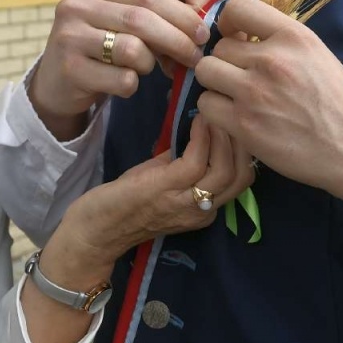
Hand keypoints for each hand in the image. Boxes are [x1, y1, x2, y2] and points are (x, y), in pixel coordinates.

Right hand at [28, 0, 211, 138]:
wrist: (55, 83)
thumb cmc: (98, 48)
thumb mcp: (117, 20)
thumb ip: (150, 13)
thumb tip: (202, 24)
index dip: (182, 14)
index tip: (203, 33)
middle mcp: (75, 5)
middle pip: (142, 19)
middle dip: (177, 40)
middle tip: (195, 57)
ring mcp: (69, 37)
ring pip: (134, 49)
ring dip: (150, 64)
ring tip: (144, 67)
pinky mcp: (69, 69)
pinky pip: (122, 79)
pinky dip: (132, 85)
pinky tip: (122, 83)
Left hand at [43, 119, 255, 283]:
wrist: (97, 229)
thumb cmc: (128, 203)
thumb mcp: (165, 182)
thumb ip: (184, 163)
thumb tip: (198, 134)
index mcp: (206, 209)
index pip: (241, 179)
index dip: (245, 148)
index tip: (235, 121)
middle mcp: (202, 210)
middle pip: (242, 176)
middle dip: (241, 141)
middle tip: (229, 113)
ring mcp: (186, 202)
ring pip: (226, 170)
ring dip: (222, 136)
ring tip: (213, 114)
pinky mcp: (166, 188)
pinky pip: (196, 160)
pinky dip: (201, 136)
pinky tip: (197, 121)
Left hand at [191, 0, 342, 207]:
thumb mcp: (317, 55)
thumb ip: (280, 44)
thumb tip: (244, 39)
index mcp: (293, 35)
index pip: (238, 7)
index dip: (229, 23)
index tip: (236, 38)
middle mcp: (271, 58)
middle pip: (218, 47)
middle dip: (226, 62)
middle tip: (241, 78)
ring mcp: (254, 92)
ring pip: (206, 73)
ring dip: (216, 85)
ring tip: (235, 98)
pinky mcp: (243, 124)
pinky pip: (206, 105)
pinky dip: (215, 111)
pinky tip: (234, 119)